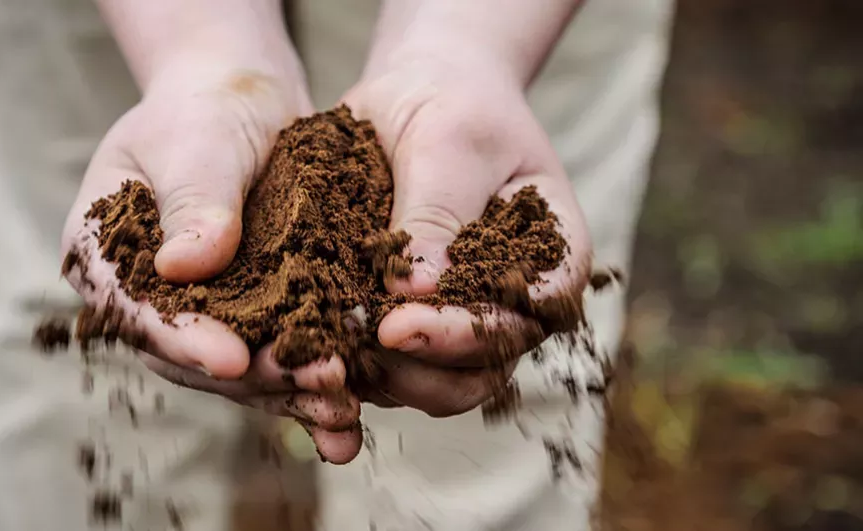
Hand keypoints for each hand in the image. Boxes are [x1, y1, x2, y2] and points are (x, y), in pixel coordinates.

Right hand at [62, 64, 361, 463]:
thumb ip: (192, 201)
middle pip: (189, 356)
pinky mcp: (245, 315)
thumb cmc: (204, 108)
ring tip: (342, 412)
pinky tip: (351, 403)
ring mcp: (196, 312)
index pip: (134, 309)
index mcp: (103, 255)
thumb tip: (184, 267)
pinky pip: (272, 354)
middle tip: (314, 387)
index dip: (181, 340)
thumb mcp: (196, 141)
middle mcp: (145, 297)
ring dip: (289, 393)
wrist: (240, 102)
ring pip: (236, 369)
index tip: (232, 360)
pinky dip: (309, 379)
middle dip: (254, 378)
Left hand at [343, 57, 591, 417]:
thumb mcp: (450, 142)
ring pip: (436, 382)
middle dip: (421, 367)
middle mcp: (513, 303)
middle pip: (482, 367)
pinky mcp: (414, 321)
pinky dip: (357, 362)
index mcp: (553, 258)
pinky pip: (392, 362)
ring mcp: (464, 319)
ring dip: (385, 375)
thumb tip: (412, 292)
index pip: (526, 315)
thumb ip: (438, 214)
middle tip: (356, 341)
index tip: (400, 325)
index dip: (469, 332)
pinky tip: (315, 342)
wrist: (420, 96)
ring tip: (328, 350)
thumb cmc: (454, 106)